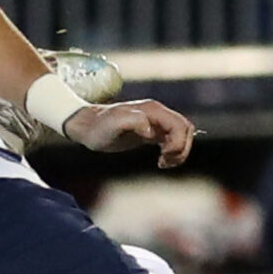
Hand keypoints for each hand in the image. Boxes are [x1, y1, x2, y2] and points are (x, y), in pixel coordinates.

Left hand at [64, 98, 195, 167]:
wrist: (86, 126)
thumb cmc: (98, 127)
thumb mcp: (112, 125)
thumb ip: (133, 122)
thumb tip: (151, 131)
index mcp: (152, 111)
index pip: (180, 125)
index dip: (179, 142)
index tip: (163, 155)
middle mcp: (156, 114)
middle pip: (186, 129)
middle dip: (181, 148)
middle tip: (164, 161)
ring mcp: (155, 122)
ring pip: (182, 135)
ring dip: (179, 151)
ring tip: (163, 163)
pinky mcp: (151, 132)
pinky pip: (173, 140)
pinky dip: (173, 152)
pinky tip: (161, 162)